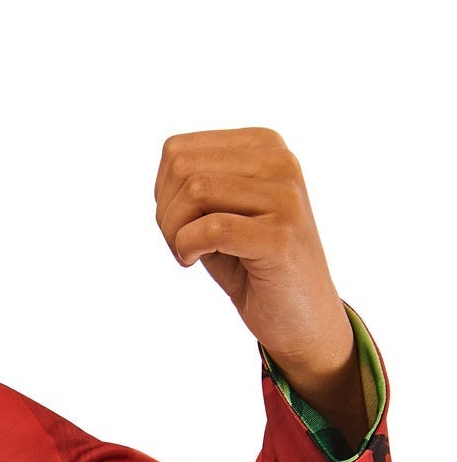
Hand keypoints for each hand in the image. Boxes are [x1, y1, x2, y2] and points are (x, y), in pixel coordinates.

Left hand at [154, 127, 363, 436]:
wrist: (300, 315)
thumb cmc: (250, 263)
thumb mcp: (219, 212)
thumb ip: (192, 182)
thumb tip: (164, 171)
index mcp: (264, 146)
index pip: (177, 151)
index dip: (161, 193)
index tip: (178, 224)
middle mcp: (280, 163)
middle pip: (181, 169)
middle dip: (165, 213)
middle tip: (180, 244)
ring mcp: (285, 198)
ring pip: (194, 191)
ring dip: (174, 232)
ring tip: (189, 253)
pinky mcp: (281, 237)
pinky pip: (211, 228)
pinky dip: (186, 247)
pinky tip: (194, 262)